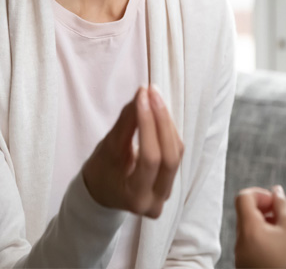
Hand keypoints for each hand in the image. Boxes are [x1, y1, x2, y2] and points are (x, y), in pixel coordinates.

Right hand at [82, 85, 183, 218]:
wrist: (100, 192)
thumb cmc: (100, 173)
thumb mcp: (107, 150)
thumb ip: (125, 124)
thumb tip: (141, 95)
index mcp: (136, 199)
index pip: (150, 158)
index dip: (148, 124)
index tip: (141, 96)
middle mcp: (156, 200)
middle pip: (170, 156)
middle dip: (162, 120)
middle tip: (152, 93)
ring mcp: (166, 191)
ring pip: (176, 151)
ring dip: (166, 121)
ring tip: (154, 96)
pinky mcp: (171, 178)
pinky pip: (176, 150)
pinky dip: (168, 128)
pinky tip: (159, 111)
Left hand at [235, 185, 285, 268]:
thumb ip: (281, 204)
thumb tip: (276, 191)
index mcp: (249, 230)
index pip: (243, 197)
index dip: (259, 193)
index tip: (273, 202)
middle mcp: (239, 243)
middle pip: (245, 213)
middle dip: (263, 209)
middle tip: (280, 217)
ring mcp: (239, 256)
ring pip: (247, 229)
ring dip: (262, 224)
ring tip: (281, 233)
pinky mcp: (243, 266)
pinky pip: (247, 243)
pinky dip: (259, 238)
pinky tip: (276, 246)